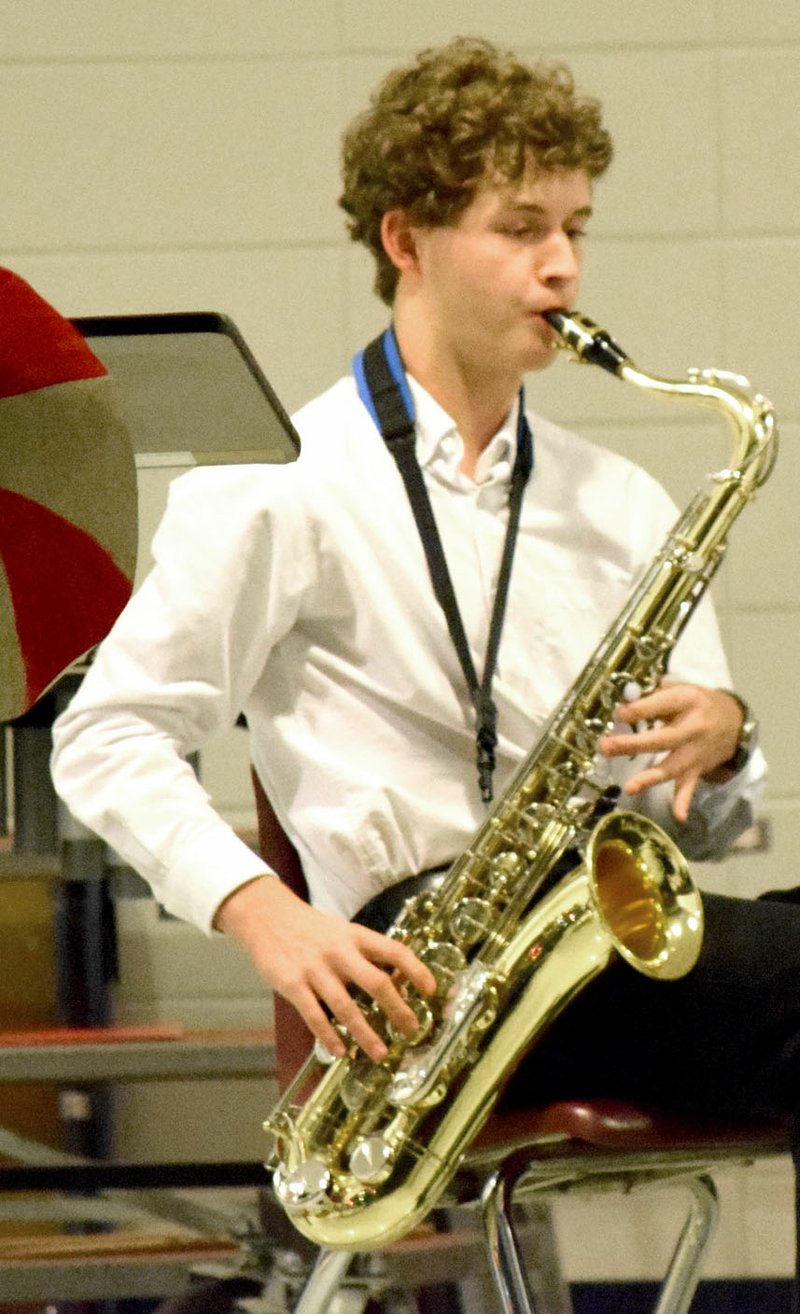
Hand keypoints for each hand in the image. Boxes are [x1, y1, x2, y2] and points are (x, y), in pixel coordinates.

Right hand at [214, 875, 436, 1062]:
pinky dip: (329, 1036)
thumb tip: (396, 983)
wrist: (266, 916)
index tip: (431, 990)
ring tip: (379, 1054)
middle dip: (397, 1010)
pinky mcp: (293, 984)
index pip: (394, 951)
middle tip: (411, 1030)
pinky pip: (314, 1015)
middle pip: (376, 983)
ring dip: (365, 1033)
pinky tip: (340, 1052)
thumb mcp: (342, 932)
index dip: (416, 970)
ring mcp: (316, 969)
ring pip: (346, 1007)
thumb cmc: (310, 928)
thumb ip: (364, 955)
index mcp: (356, 936)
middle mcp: (340, 952)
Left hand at [598, 680, 743, 822]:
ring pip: (672, 766)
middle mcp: (694, 727)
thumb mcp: (680, 688)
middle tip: (606, 746)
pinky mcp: (698, 768)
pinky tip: (679, 816)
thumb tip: (623, 697)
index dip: (639, 709)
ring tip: (629, 787)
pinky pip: (690, 786)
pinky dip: (684, 801)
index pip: (662, 704)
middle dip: (633, 744)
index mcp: (688, 701)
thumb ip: (653, 692)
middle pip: (662, 739)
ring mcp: (696, 751)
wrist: (735, 722)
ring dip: (650, 777)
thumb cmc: (697, 702)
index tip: (619, 714)